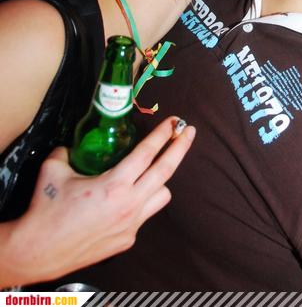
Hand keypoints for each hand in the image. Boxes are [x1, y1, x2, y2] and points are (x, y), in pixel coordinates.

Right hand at [0, 116, 194, 287]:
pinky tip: (125, 200)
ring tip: (152, 170)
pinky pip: (144, 215)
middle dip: (181, 148)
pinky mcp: (127, 240)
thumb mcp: (53, 170)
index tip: (175, 122)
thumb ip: (66, 152)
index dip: (163, 135)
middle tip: (189, 132)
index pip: (147, 154)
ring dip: (161, 180)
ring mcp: (131, 225)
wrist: (39, 251)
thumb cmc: (47, 209)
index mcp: (115, 185)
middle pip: (166, 171)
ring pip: (162, 196)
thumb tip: (70, 145)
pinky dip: (141, 203)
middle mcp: (129, 204)